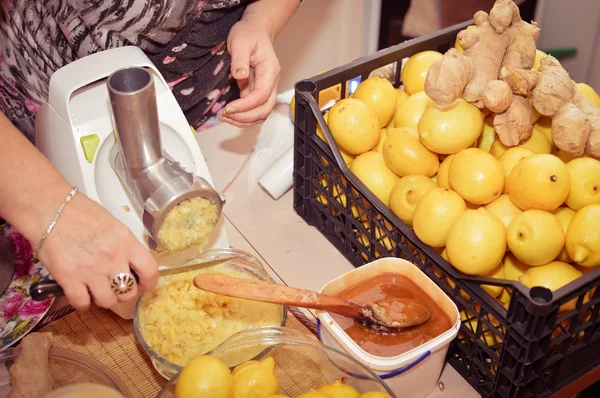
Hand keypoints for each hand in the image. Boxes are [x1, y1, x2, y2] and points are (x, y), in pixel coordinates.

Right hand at [37, 193, 157, 309]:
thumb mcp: (113, 226)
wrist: (49, 209)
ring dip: (103, 298)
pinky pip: (82, 303)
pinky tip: (79, 290)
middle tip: (114, 286)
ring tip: (96, 288)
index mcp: (126, 242)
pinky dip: (81, 301)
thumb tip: (131, 265)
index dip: (148, 283)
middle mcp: (113, 258)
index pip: (150, 271)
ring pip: (108, 301)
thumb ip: (125, 247)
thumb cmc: (80, 213)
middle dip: (123, 293)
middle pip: (129, 292)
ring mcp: (91, 270)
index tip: (142, 284)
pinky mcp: (69, 279)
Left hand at [221, 19, 280, 126]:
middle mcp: (271, 82)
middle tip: (225, 116)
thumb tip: (240, 75)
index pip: (262, 94)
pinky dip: (243, 116)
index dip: (246, 105)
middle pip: (265, 109)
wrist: (255, 32)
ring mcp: (266, 89)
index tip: (229, 108)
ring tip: (225, 118)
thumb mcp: (241, 41)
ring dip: (244, 120)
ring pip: (261, 113)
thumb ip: (240, 59)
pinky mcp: (258, 92)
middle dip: (245, 117)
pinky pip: (254, 110)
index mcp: (270, 70)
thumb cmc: (249, 35)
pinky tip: (230, 114)